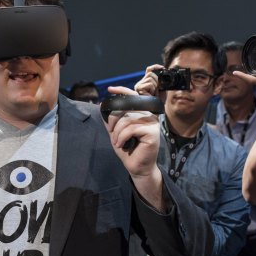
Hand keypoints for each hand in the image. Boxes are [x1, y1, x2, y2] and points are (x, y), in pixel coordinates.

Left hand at [104, 86, 164, 210]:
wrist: (136, 167)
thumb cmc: (127, 149)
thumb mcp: (115, 132)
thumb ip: (111, 119)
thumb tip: (103, 103)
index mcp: (141, 113)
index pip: (133, 97)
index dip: (122, 91)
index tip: (110, 89)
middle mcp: (149, 115)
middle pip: (126, 108)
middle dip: (114, 120)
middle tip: (111, 132)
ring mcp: (152, 123)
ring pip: (128, 119)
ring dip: (117, 132)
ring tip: (117, 142)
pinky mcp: (153, 132)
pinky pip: (132, 128)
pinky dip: (122, 137)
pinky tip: (122, 144)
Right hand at [134, 64, 164, 96]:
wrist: (157, 108)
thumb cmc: (159, 99)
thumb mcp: (161, 87)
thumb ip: (159, 80)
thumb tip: (162, 70)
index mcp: (146, 81)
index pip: (149, 70)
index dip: (155, 67)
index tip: (162, 68)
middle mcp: (140, 83)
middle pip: (151, 73)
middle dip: (157, 80)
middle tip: (157, 89)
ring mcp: (138, 85)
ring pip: (151, 78)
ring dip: (155, 86)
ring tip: (153, 93)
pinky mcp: (139, 88)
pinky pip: (149, 84)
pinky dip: (153, 89)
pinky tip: (151, 94)